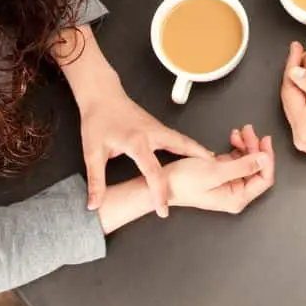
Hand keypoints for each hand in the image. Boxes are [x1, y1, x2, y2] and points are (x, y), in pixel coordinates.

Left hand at [78, 79, 211, 216]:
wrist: (101, 95)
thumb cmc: (98, 120)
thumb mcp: (92, 152)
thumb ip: (96, 180)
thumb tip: (94, 203)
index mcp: (137, 142)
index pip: (153, 172)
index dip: (159, 193)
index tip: (163, 209)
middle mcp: (152, 133)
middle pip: (182, 148)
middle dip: (198, 162)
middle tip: (214, 175)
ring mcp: (157, 128)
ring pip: (183, 141)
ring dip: (198, 152)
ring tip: (212, 164)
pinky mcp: (157, 126)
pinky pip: (178, 137)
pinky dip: (189, 145)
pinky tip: (194, 152)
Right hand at [167, 125, 274, 213]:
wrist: (163, 182)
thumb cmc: (184, 183)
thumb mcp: (215, 172)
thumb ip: (242, 166)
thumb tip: (264, 160)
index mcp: (238, 197)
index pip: (264, 178)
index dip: (267, 159)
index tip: (265, 141)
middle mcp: (236, 191)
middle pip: (257, 167)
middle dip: (255, 147)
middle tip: (249, 130)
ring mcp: (230, 181)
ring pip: (248, 160)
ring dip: (246, 144)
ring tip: (240, 131)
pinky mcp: (222, 172)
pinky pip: (237, 157)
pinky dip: (238, 146)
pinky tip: (233, 137)